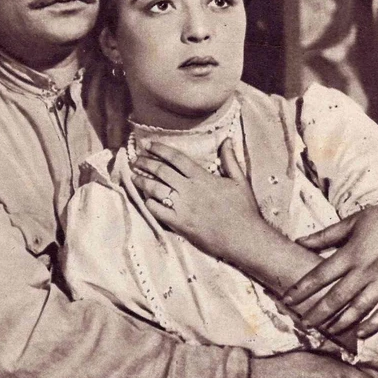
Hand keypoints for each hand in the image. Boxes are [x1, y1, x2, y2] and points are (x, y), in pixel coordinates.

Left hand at [130, 138, 262, 259]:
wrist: (244, 238)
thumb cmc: (243, 209)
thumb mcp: (239, 180)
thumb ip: (230, 159)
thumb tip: (226, 140)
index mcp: (202, 177)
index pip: (176, 158)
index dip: (159, 149)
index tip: (148, 145)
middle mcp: (189, 190)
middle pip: (161, 171)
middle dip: (145, 163)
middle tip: (136, 159)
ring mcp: (183, 207)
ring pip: (156, 190)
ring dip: (142, 181)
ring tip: (133, 176)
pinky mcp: (180, 224)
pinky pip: (158, 211)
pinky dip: (149, 203)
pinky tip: (144, 199)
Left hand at [286, 191, 377, 338]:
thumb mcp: (352, 222)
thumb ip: (325, 235)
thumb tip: (298, 241)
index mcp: (353, 252)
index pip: (321, 274)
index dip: (302, 289)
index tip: (287, 300)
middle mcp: (369, 268)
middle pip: (337, 297)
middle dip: (317, 312)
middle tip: (304, 323)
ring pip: (360, 308)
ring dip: (341, 322)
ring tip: (326, 331)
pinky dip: (373, 324)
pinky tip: (359, 333)